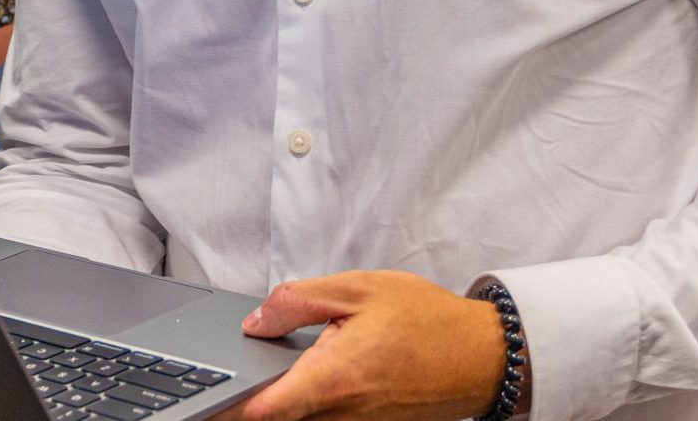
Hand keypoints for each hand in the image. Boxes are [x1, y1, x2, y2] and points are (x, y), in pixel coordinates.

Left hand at [217, 270, 513, 420]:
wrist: (481, 356)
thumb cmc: (427, 320)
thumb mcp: (357, 289)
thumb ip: (296, 302)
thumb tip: (254, 321)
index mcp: (333, 377)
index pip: (264, 410)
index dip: (232, 403)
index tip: (216, 392)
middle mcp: (343, 413)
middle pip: (280, 417)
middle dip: (259, 394)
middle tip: (260, 360)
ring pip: (303, 419)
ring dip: (291, 397)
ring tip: (290, 366)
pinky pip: (328, 419)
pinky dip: (315, 402)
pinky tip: (322, 375)